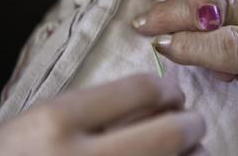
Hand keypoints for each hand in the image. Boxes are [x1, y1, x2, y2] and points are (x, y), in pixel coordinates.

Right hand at [0, 74, 205, 155]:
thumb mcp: (43, 121)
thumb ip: (98, 108)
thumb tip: (158, 100)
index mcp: (58, 122)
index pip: (140, 89)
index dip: (167, 88)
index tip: (173, 93)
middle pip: (171, 132)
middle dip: (192, 123)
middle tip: (192, 121)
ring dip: (194, 155)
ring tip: (190, 149)